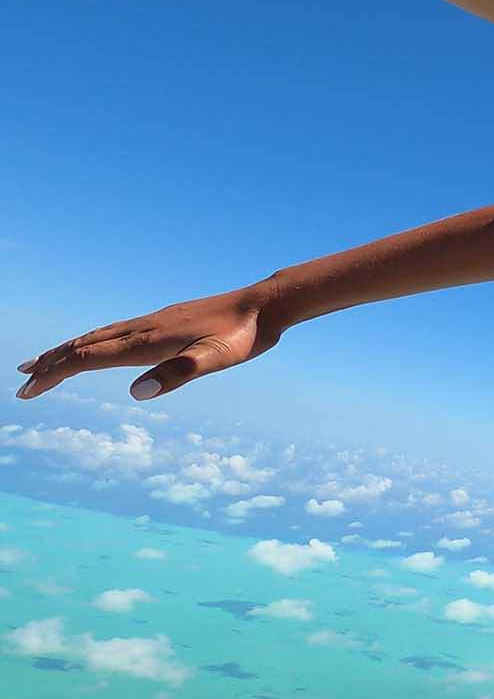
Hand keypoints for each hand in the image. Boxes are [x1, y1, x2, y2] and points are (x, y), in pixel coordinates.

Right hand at [15, 284, 283, 401]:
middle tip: (22, 381)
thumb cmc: (243, 337)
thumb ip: (179, 373)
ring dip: (69, 350)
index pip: (89, 359)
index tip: (28, 391)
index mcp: (148, 342)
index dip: (56, 374)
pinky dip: (96, 341)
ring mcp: (154, 321)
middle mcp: (144, 328)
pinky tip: (99, 346)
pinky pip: (117, 331)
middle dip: (52, 364)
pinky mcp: (166, 319)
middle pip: (85, 346)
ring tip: (46, 361)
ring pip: (99, 336)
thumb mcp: (215, 360)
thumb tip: (138, 392)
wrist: (265, 306)